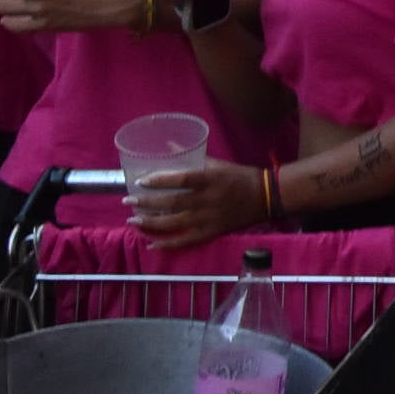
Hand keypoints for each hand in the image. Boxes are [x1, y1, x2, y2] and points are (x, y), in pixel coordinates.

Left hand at [127, 158, 263, 246]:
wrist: (266, 196)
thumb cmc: (240, 176)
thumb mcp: (219, 164)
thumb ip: (194, 160)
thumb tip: (169, 148)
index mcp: (210, 179)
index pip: (180, 180)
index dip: (159, 181)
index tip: (140, 182)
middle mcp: (207, 200)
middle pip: (172, 203)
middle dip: (147, 203)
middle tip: (128, 201)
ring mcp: (208, 219)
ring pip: (173, 223)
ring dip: (150, 223)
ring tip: (133, 220)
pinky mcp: (211, 232)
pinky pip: (185, 241)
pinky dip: (167, 245)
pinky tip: (151, 244)